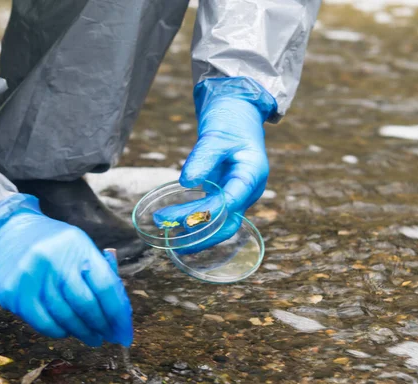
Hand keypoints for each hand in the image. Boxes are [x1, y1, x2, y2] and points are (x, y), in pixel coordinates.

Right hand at [0, 195, 131, 346]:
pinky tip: (67, 332)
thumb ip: (99, 271)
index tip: (125, 331)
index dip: (119, 314)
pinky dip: (58, 331)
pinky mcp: (14, 293)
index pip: (106, 286)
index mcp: (78, 246)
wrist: (5, 232)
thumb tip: (119, 311)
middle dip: (102, 326)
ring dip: (82, 332)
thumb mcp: (78, 245)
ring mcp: (32, 277)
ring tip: (91, 337)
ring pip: (65, 316)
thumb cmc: (50, 243)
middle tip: (108, 336)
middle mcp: (55, 260)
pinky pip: (42, 322)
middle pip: (87, 304)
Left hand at [156, 77, 275, 252]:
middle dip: (201, 234)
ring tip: (165, 227)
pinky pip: (211, 213)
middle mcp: (248, 190)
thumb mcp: (216, 135)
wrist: (238, 111)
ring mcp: (238, 193)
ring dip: (194, 229)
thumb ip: (203, 158)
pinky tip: (174, 223)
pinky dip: (194, 220)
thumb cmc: (230, 120)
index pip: (231, 202)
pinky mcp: (225, 192)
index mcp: (252, 175)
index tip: (185, 220)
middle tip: (172, 237)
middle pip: (228, 223)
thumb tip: (186, 182)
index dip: (209, 214)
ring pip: (219, 222)